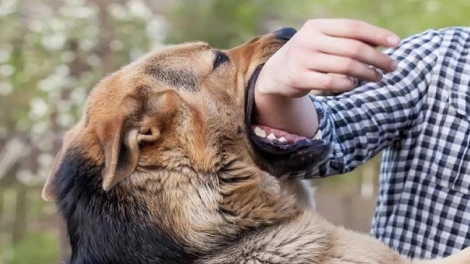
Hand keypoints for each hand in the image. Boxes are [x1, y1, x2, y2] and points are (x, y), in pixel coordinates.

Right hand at [254, 19, 400, 136]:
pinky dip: (348, 84)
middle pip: (353, 48)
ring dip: (367, 73)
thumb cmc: (308, 55)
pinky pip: (332, 82)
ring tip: (378, 77)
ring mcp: (302, 59)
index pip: (353, 27)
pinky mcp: (299, 78)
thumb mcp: (323, 41)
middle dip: (377, 58)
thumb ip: (347, 40)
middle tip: (393, 67)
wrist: (276, 73)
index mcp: (317, 26)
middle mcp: (308, 40)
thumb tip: (383, 44)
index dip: (377, 34)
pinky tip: (354, 84)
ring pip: (346, 66)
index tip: (397, 44)